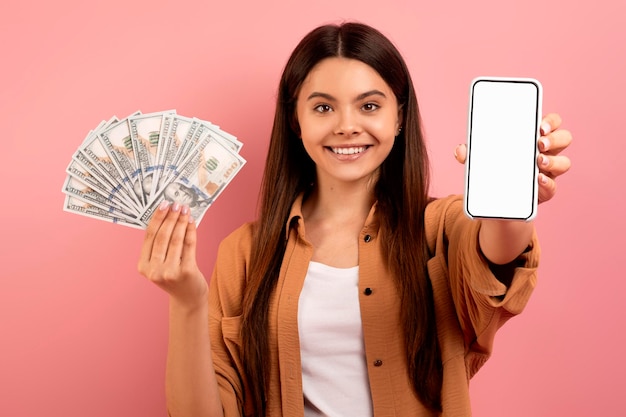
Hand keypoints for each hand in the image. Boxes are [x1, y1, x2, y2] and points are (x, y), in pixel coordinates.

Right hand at [137, 201, 207, 308]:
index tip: (163, 205)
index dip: (157, 219)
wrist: (188, 299)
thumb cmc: (175, 277)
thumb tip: (169, 215)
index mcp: (143, 266)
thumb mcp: (161, 263)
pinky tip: (191, 222)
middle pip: (162, 237)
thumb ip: (161, 245)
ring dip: (181, 222)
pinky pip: (189, 246)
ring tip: (185, 210)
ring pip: (175, 239)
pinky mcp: (186, 272)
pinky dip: (190, 231)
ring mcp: (169, 272)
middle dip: (170, 217)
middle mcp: (154, 270)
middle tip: (176, 204)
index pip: (149, 237)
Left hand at [454, 113, 571, 204]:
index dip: (550, 121)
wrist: (498, 203)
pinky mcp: (545, 191)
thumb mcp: (482, 162)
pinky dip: (546, 182)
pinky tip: (537, 179)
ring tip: (538, 162)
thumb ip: (471, 155)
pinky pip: (553, 186)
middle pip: (564, 138)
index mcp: (533, 139)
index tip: (539, 125)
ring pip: (564, 162)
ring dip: (553, 160)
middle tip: (539, 143)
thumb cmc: (495, 172)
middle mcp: (547, 153)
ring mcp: (549, 172)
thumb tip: (460, 150)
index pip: (551, 122)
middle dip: (554, 138)